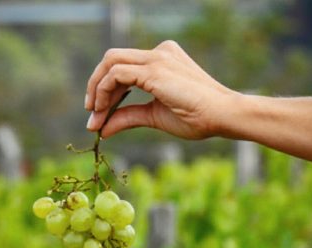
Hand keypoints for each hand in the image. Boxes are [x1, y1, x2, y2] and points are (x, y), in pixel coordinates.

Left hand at [85, 40, 240, 139]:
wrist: (222, 116)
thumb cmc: (197, 118)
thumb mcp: (154, 117)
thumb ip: (128, 118)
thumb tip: (101, 130)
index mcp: (162, 59)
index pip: (124, 66)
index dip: (106, 89)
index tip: (98, 112)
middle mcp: (159, 53)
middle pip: (112, 59)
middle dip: (95, 85)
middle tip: (90, 111)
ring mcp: (157, 58)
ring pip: (110, 62)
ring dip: (97, 90)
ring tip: (95, 116)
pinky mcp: (154, 70)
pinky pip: (117, 74)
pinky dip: (104, 92)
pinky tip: (102, 112)